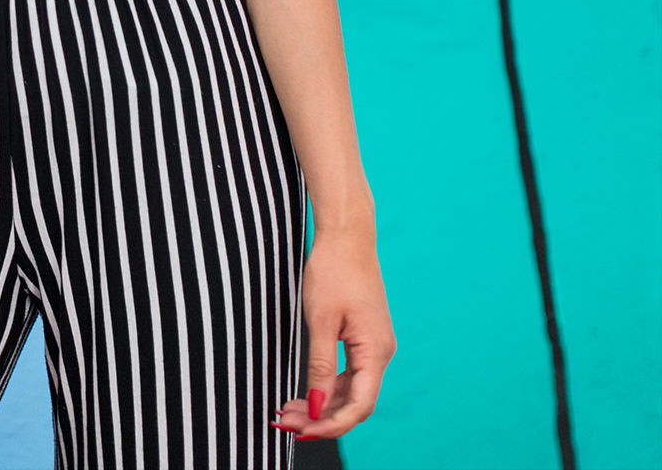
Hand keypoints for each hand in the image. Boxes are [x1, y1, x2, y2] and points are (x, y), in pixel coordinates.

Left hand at [274, 227, 394, 439]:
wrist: (347, 236)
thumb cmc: (333, 271)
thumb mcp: (320, 320)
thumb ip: (321, 365)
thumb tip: (318, 405)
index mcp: (375, 351)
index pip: (358, 405)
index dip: (331, 424)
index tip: (300, 430)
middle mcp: (381, 353)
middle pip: (355, 402)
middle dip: (322, 417)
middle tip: (285, 422)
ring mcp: (374, 345)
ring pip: (352, 389)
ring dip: (323, 403)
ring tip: (288, 410)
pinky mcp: (365, 337)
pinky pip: (350, 373)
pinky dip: (329, 386)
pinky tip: (307, 391)